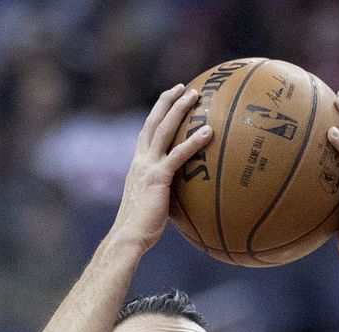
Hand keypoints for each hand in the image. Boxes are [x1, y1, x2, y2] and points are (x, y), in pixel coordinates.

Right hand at [112, 85, 212, 253]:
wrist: (129, 236)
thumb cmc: (142, 229)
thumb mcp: (153, 205)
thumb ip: (164, 194)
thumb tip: (183, 199)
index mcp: (137, 165)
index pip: (146, 133)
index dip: (157, 114)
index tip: (169, 100)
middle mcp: (140, 160)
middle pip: (153, 122)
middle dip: (168, 101)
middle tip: (184, 87)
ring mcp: (148, 167)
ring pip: (164, 129)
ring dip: (180, 109)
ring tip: (196, 95)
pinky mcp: (158, 177)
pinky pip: (179, 154)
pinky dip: (194, 141)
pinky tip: (209, 132)